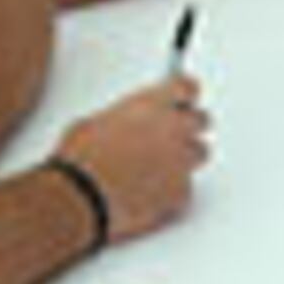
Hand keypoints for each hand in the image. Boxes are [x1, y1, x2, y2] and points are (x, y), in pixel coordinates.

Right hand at [53, 69, 212, 243]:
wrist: (83, 197)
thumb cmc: (83, 160)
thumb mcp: (95, 122)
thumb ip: (124, 119)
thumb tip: (124, 127)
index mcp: (153, 104)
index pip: (187, 87)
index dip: (184, 94)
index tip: (183, 99)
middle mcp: (174, 128)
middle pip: (201, 120)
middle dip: (187, 127)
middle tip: (170, 137)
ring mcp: (181, 161)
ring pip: (199, 154)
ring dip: (184, 158)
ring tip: (156, 168)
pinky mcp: (181, 192)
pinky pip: (186, 188)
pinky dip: (173, 191)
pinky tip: (150, 194)